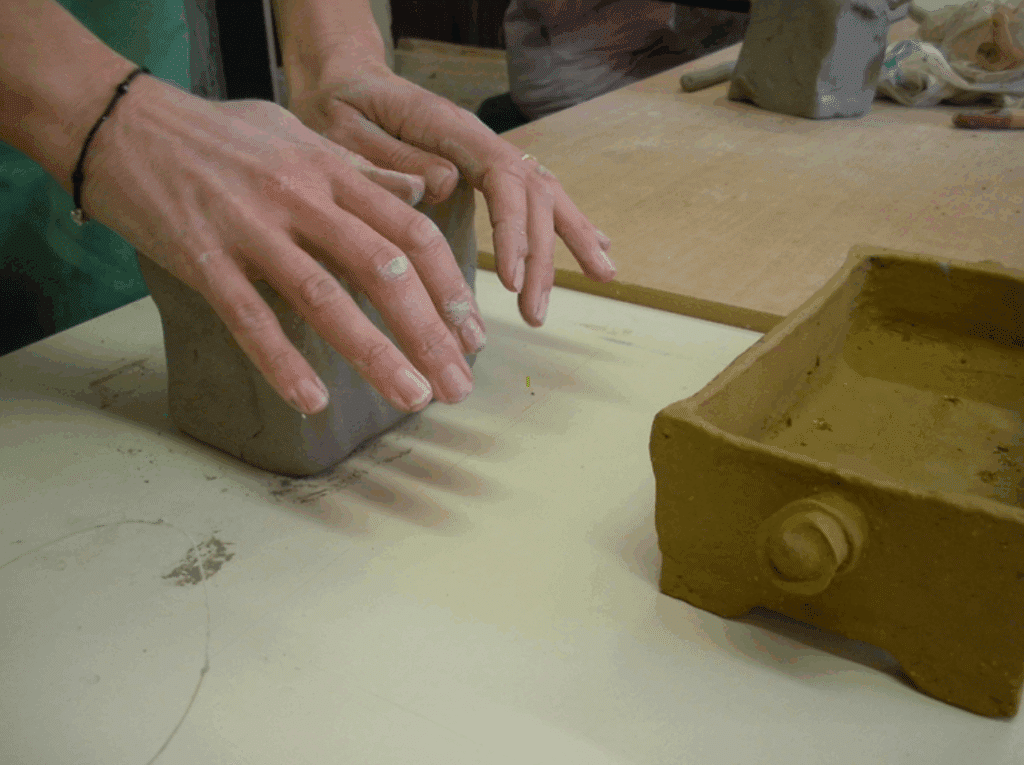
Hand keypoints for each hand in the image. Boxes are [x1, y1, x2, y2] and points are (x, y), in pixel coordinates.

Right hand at [81, 73, 485, 415]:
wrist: (123, 122)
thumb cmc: (218, 135)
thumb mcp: (300, 136)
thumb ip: (362, 171)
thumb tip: (419, 194)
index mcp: (331, 171)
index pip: (410, 233)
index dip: (449, 287)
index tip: (473, 333)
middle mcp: (301, 198)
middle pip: (383, 270)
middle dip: (430, 333)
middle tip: (458, 384)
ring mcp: (251, 229)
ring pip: (326, 298)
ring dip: (377, 354)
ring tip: (413, 397)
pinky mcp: (202, 258)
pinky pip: (248, 318)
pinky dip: (282, 362)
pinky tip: (313, 400)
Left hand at [286, 60, 616, 327]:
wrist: (341, 77)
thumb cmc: (336, 105)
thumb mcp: (344, 129)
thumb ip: (391, 159)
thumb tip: (445, 185)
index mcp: (450, 128)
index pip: (503, 178)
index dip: (514, 231)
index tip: (512, 282)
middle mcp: (478, 139)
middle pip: (533, 193)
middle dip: (543, 256)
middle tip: (534, 315)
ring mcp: (486, 152)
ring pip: (544, 193)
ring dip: (572, 239)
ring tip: (603, 278)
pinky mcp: (485, 167)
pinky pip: (535, 194)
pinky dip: (567, 222)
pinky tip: (594, 246)